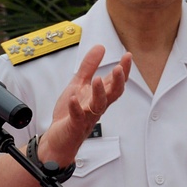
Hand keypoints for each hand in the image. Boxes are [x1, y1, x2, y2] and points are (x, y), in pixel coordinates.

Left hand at [38, 45, 130, 165]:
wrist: (59, 139)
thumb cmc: (70, 113)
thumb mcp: (79, 84)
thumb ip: (89, 66)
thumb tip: (100, 48)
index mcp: (99, 96)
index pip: (115, 82)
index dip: (123, 70)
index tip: (128, 56)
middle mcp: (97, 106)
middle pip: (113, 94)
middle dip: (118, 81)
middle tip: (119, 68)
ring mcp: (87, 116)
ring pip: (98, 105)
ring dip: (99, 93)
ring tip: (98, 80)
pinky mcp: (75, 125)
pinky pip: (77, 117)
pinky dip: (76, 108)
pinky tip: (74, 99)